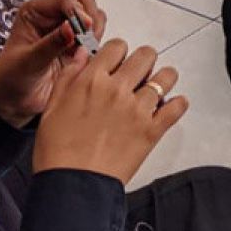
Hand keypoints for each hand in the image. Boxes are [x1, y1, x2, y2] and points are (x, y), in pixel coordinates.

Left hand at [0, 0, 106, 127]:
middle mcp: (53, 16)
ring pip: (94, 15)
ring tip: (85, 47)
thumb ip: (51, 44)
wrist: (16, 100)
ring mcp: (69, 29)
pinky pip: (98, 33)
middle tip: (87, 36)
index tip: (83, 28)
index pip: (64, 0)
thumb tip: (71, 28)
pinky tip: (86, 55)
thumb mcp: (29, 60)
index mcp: (35, 12)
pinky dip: (98, 42)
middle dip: (89, 16)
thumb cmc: (12, 78)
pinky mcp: (80, 43)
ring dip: (95, 30)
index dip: (77, 12)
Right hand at [33, 39, 187, 185]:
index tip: (117, 61)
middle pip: (146, 55)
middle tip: (138, 73)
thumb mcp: (52, 108)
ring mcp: (138, 109)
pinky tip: (168, 107)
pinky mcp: (152, 129)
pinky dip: (177, 104)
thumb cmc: (58, 152)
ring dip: (163, 80)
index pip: (117, 47)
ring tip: (155, 89)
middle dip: (143, 61)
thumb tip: (82, 54)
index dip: (118, 52)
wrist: (73, 184)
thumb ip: (69, 76)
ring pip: (166, 76)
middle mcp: (118, 90)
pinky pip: (178, 106)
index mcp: (92, 81)